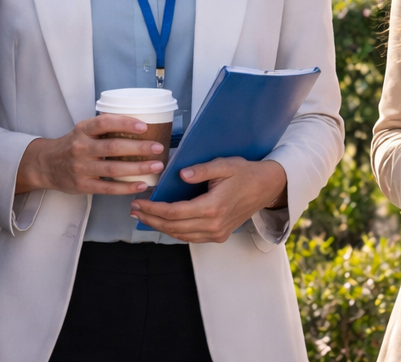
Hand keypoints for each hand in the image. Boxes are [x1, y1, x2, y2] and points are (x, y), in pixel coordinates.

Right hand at [14, 115, 164, 195]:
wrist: (45, 165)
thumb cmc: (72, 145)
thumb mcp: (82, 131)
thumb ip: (103, 128)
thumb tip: (139, 126)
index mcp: (82, 130)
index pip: (104, 123)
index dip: (125, 123)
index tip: (144, 126)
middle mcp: (81, 148)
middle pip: (113, 147)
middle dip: (139, 148)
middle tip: (158, 148)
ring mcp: (81, 168)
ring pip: (113, 169)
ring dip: (138, 168)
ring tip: (156, 165)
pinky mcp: (83, 186)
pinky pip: (108, 188)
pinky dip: (126, 187)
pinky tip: (142, 184)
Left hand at [130, 158, 287, 242]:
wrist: (266, 187)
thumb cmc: (245, 172)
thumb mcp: (224, 164)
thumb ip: (202, 169)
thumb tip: (180, 174)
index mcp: (212, 207)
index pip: (174, 212)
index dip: (152, 209)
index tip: (138, 202)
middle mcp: (213, 225)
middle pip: (173, 227)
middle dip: (150, 219)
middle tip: (133, 210)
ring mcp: (217, 233)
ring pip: (180, 235)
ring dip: (159, 227)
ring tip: (143, 216)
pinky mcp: (219, 235)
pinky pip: (190, 237)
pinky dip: (174, 230)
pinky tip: (164, 222)